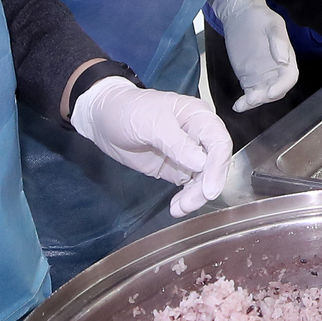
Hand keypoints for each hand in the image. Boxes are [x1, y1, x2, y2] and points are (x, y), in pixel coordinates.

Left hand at [71, 77, 231, 216]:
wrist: (102, 119)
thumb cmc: (129, 111)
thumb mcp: (151, 123)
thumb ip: (176, 143)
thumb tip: (201, 164)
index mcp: (199, 117)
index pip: (219, 142)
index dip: (217, 166)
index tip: (209, 190)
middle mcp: (199, 136)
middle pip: (214, 163)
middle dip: (206, 185)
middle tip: (190, 204)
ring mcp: (188, 154)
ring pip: (203, 178)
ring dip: (195, 196)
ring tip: (179, 209)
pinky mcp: (175, 169)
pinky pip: (188, 186)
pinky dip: (186, 198)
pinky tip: (177, 208)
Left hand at [208, 0, 297, 111]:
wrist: (240, 16)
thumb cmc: (259, 17)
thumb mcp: (272, 24)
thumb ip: (278, 41)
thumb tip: (283, 60)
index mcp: (287, 57)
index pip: (289, 77)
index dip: (281, 86)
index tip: (270, 92)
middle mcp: (276, 70)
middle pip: (277, 90)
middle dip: (266, 97)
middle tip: (253, 98)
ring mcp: (262, 75)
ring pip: (263, 95)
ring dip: (255, 102)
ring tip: (243, 103)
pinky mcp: (248, 78)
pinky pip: (249, 94)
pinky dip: (244, 103)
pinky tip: (238, 106)